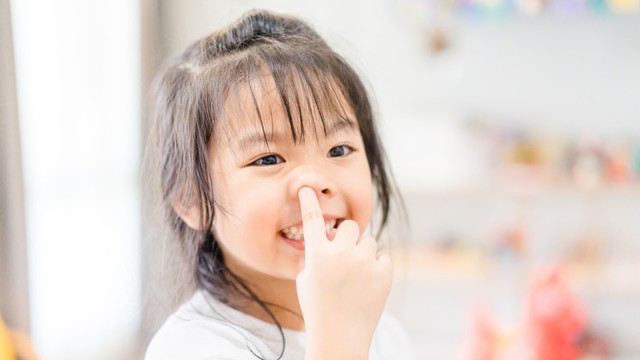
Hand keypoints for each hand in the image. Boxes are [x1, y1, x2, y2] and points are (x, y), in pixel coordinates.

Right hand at [296, 187, 392, 359]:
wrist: (340, 337)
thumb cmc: (319, 308)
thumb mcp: (306, 280)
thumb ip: (316, 255)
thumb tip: (329, 237)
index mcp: (317, 255)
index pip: (312, 220)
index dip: (310, 200)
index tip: (309, 187)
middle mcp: (340, 255)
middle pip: (349, 227)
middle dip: (347, 238)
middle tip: (345, 256)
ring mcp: (364, 263)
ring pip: (368, 241)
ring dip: (363, 253)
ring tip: (357, 276)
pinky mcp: (383, 273)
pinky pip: (383, 257)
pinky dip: (377, 266)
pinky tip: (368, 284)